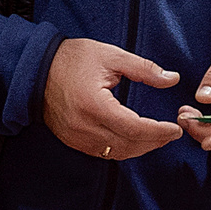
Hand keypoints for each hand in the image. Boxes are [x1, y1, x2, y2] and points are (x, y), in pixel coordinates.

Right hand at [39, 38, 183, 161]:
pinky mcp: (72, 140)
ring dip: (140, 148)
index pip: (134, 128)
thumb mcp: (111, 56)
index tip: (175, 128)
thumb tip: (172, 78)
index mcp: (94, 105)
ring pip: (116, 154)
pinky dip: (122, 149)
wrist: (35, 69)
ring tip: (157, 137)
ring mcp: (76, 137)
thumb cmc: (72, 59)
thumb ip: (144, 69)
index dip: (158, 131)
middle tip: (171, 133)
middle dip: (154, 142)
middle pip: (128, 145)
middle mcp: (84, 126)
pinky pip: (103, 153)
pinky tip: (134, 140)